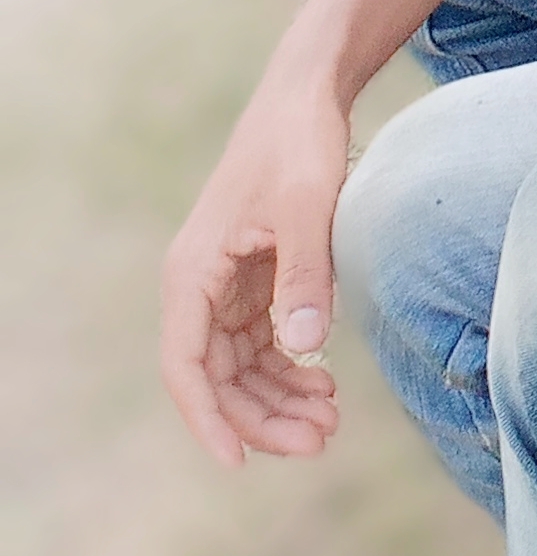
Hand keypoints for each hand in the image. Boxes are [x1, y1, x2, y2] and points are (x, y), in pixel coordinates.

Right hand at [160, 76, 350, 468]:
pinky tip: (327, 385)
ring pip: (242, 367)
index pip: (185, 365)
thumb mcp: (309, 205)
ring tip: (331, 421)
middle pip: (218, 377)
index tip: (239, 461)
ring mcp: (228, 285)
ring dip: (280, 399)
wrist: (307, 95)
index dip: (209, 418)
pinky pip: (264, 343)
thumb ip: (306, 275)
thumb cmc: (300, 142)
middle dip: (263, 417)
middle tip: (320, 441)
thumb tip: (303, 349)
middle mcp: (201, 285)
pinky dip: (292, 368)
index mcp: (194, 272)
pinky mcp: (256, 279)